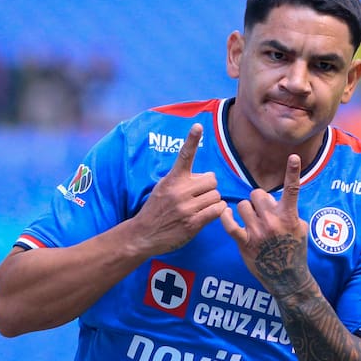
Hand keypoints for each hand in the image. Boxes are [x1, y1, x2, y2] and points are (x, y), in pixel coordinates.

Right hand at [130, 123, 225, 255]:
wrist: (143, 234)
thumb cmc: (156, 209)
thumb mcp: (163, 188)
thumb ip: (181, 180)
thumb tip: (206, 177)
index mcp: (172, 179)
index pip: (184, 156)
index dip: (192, 140)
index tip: (198, 126)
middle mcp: (179, 191)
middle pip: (212, 180)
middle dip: (210, 187)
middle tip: (201, 194)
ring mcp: (186, 207)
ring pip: (216, 196)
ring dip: (213, 201)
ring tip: (201, 206)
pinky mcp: (193, 223)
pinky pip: (217, 210)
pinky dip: (216, 212)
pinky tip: (207, 214)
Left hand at [221, 154, 313, 297]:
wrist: (287, 278)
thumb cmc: (295, 251)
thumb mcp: (300, 229)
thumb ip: (290, 212)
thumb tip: (279, 200)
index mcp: (289, 216)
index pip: (292, 190)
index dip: (293, 172)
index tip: (293, 156)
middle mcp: (273, 222)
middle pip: (257, 194)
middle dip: (258, 200)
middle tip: (261, 211)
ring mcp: (257, 232)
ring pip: (242, 205)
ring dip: (245, 210)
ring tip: (250, 220)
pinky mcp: (244, 243)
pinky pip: (229, 224)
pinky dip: (226, 217)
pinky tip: (225, 214)